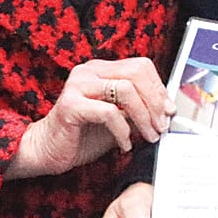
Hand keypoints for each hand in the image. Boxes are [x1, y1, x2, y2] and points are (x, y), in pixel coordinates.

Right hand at [7, 57, 172, 179]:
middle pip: (136, 73)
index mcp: (101, 70)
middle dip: (155, 102)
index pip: (140, 66)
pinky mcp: (70, 105)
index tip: (169, 111)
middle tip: (162, 125)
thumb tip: (166, 111)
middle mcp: (89, 72)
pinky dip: (123, 130)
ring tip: (148, 135)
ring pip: (125, 90)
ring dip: (143, 116)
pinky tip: (125, 144)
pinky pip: (108, 112)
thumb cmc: (81, 135)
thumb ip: (136, 110)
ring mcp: (78, 85)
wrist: (47, 151)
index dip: (159, 89)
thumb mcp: (117, 120)